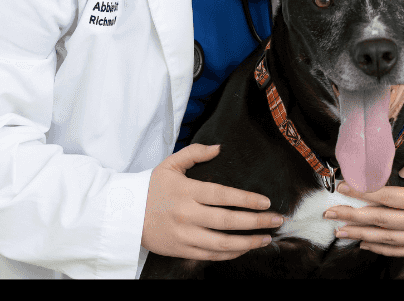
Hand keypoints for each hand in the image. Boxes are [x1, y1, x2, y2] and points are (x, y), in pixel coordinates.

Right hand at [141, 143, 282, 260]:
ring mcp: (185, 235)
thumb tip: (219, 148)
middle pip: (228, 221)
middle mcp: (188, 215)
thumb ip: (195, 153)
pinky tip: (244, 248)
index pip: (223, 196)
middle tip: (277, 220)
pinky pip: (211, 255)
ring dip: (248, 242)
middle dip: (256, 222)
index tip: (266, 202)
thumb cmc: (151, 187)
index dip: (247, 199)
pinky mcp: (182, 250)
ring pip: (222, 243)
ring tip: (266, 238)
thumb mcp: (170, 164)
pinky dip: (230, 254)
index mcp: (188, 191)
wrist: (126, 215)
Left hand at [324, 149, 403, 256]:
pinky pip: (398, 251)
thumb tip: (401, 170)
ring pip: (385, 239)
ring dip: (360, 235)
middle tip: (329, 213)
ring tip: (338, 231)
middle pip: (380, 220)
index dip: (362, 193)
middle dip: (351, 216)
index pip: (386, 197)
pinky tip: (362, 244)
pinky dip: (379, 248)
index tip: (341, 187)